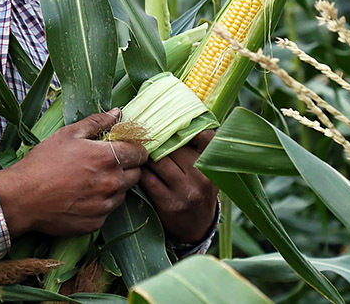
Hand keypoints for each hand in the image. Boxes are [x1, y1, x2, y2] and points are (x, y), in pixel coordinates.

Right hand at [0, 109, 147, 237]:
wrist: (22, 198)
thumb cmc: (43, 162)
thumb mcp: (68, 134)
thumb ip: (97, 122)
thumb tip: (117, 113)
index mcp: (108, 158)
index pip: (141, 153)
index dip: (135, 148)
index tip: (125, 148)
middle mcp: (112, 183)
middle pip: (136, 174)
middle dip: (127, 167)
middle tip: (105, 163)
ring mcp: (105, 206)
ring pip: (123, 193)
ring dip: (114, 186)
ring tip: (90, 180)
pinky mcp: (96, 223)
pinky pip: (107, 211)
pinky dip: (100, 204)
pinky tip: (82, 197)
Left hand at [139, 129, 217, 244]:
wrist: (198, 228)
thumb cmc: (199, 190)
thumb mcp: (206, 170)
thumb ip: (196, 148)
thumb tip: (174, 119)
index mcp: (212, 165)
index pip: (205, 136)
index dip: (187, 126)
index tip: (171, 120)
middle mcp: (201, 177)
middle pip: (173, 146)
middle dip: (157, 139)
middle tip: (145, 131)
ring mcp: (185, 191)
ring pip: (158, 161)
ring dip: (146, 154)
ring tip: (139, 148)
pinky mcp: (169, 204)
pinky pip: (148, 179)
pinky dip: (140, 171)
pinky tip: (137, 168)